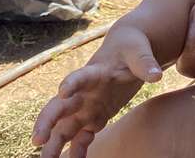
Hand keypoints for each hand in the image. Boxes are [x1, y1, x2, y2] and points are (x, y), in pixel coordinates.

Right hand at [31, 25, 162, 157]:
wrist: (126, 50)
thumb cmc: (131, 48)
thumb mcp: (139, 51)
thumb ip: (145, 63)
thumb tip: (157, 76)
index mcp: (94, 72)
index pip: (79, 77)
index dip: (71, 84)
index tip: (63, 92)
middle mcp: (83, 92)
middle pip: (59, 107)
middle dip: (46, 122)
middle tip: (37, 140)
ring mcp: (86, 107)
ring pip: (64, 128)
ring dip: (55, 144)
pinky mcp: (94, 118)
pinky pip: (81, 138)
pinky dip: (76, 151)